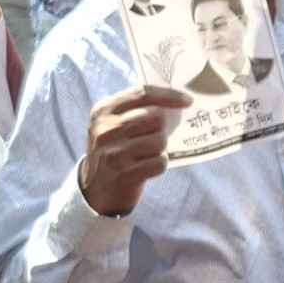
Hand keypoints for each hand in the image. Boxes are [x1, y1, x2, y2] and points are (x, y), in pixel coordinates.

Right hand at [78, 85, 190, 215]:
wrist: (95, 189)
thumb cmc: (114, 150)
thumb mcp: (113, 124)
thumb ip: (136, 108)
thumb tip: (176, 99)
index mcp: (104, 111)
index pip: (143, 93)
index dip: (170, 95)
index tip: (188, 101)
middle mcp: (106, 129)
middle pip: (156, 117)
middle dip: (163, 128)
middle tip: (156, 137)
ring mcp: (114, 153)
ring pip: (160, 140)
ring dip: (161, 149)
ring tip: (146, 154)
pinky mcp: (124, 175)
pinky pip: (160, 163)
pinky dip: (159, 165)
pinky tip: (146, 167)